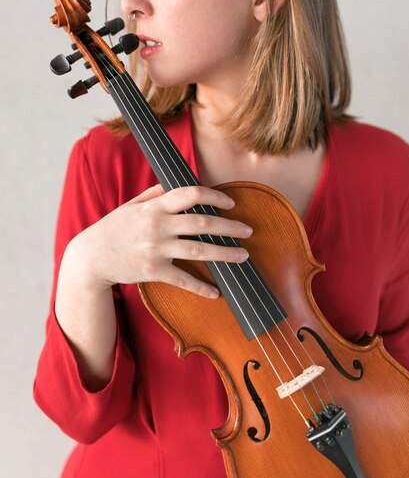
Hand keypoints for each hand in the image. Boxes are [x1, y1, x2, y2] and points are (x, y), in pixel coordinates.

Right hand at [66, 184, 252, 298]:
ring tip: (243, 256)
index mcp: (155, 206)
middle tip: (248, 231)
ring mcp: (156, 249)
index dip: (214, 196)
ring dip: (225, 253)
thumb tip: (175, 184)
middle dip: (229, 226)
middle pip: (202, 223)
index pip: (190, 194)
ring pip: (198, 250)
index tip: (231, 202)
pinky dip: (201, 288)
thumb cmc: (113, 228)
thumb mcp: (131, 206)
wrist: (90, 258)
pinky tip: (217, 293)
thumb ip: (154, 193)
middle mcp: (158, 226)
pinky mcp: (153, 271)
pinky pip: (183, 280)